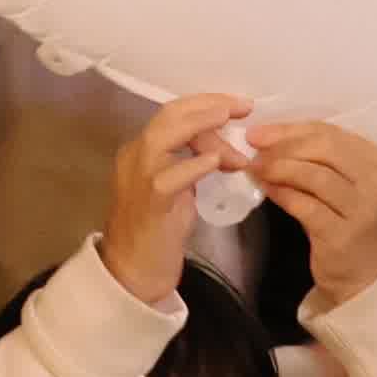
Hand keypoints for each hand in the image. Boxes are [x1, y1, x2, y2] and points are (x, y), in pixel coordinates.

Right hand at [100, 93, 254, 306]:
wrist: (132, 273)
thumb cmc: (156, 231)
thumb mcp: (177, 188)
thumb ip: (192, 163)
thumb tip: (223, 147)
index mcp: (140, 151)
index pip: (172, 113)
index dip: (205, 103)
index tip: (236, 103)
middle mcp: (134, 157)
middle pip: (168, 115)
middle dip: (209, 106)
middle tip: (243, 107)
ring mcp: (138, 179)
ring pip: (164, 136)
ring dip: (203, 126)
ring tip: (232, 124)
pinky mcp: (149, 204)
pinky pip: (170, 177)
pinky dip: (195, 164)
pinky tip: (218, 161)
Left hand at [257, 118, 376, 307]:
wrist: (364, 272)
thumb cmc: (344, 220)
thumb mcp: (336, 182)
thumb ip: (311, 159)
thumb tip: (265, 139)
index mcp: (374, 159)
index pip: (328, 132)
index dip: (290, 129)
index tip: (258, 132)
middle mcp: (374, 181)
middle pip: (325, 149)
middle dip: (284, 146)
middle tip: (253, 150)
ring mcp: (362, 209)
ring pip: (317, 176)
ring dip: (280, 168)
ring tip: (256, 169)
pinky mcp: (343, 235)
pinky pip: (308, 207)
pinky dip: (284, 194)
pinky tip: (268, 190)